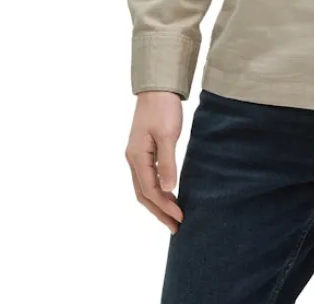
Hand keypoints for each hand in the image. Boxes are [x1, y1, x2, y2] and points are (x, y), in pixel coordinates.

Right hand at [125, 91, 184, 232]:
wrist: (157, 87)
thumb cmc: (163, 108)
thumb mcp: (167, 134)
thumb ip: (167, 162)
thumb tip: (167, 190)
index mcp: (137, 157)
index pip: (150, 191)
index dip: (164, 207)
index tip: (180, 218)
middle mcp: (133, 159)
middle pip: (144, 194)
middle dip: (159, 212)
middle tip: (175, 227)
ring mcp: (136, 155)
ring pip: (144, 187)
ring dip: (157, 204)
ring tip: (173, 216)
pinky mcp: (143, 150)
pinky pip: (147, 177)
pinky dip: (156, 190)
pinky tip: (168, 194)